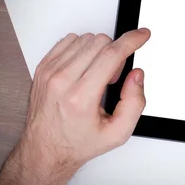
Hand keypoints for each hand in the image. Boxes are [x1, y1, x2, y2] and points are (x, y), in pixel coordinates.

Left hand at [14, 29, 150, 180]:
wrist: (45, 149)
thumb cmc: (77, 142)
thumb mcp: (118, 133)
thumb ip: (135, 103)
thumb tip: (136, 76)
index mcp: (80, 98)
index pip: (111, 55)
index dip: (132, 41)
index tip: (142, 35)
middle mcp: (61, 81)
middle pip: (100, 42)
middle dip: (115, 55)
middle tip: (111, 78)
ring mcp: (49, 72)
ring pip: (85, 39)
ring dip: (98, 52)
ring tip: (96, 76)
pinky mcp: (43, 67)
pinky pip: (69, 40)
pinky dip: (83, 50)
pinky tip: (84, 69)